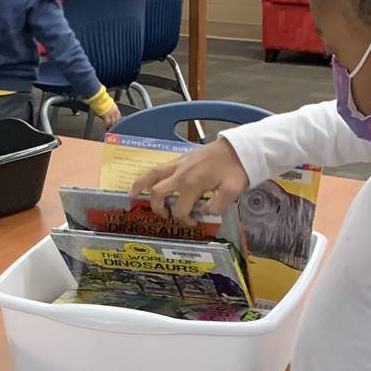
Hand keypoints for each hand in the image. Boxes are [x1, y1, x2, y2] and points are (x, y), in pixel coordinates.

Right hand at [130, 136, 247, 221]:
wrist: (238, 147)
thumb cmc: (236, 169)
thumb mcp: (233, 190)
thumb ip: (217, 205)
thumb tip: (203, 212)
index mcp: (192, 184)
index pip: (180, 209)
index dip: (184, 220)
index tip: (193, 222)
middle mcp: (180, 175)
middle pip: (158, 193)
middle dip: (158, 207)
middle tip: (164, 215)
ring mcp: (178, 165)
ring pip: (152, 175)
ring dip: (140, 186)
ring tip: (132, 195)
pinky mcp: (180, 158)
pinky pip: (159, 167)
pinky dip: (148, 175)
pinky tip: (145, 180)